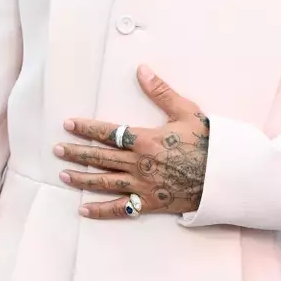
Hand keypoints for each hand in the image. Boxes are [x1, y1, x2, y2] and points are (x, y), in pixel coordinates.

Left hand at [57, 65, 209, 219]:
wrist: (224, 176)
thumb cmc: (207, 142)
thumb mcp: (185, 111)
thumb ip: (160, 92)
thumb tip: (141, 69)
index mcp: (145, 139)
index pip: (107, 132)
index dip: (86, 128)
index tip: (67, 125)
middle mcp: (138, 163)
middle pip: (99, 157)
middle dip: (76, 152)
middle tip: (57, 149)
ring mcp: (141, 185)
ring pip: (103, 182)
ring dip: (81, 179)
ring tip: (63, 175)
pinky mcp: (148, 203)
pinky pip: (120, 208)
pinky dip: (100, 210)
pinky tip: (84, 210)